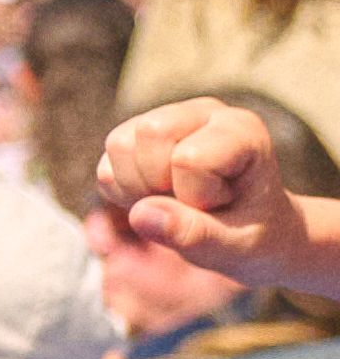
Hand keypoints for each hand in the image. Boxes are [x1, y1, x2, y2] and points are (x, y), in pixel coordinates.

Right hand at [95, 99, 335, 293]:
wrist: (250, 229)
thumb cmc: (252, 235)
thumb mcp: (235, 246)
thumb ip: (193, 233)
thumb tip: (140, 214)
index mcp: (241, 130)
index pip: (189, 157)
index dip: (194, 196)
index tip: (220, 208)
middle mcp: (205, 113)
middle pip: (149, 132)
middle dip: (156, 184)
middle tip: (189, 206)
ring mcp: (168, 120)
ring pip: (118, 144)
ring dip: (135, 189)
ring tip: (172, 204)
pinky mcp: (138, 137)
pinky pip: (105, 166)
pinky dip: (121, 193)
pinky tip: (155, 200)